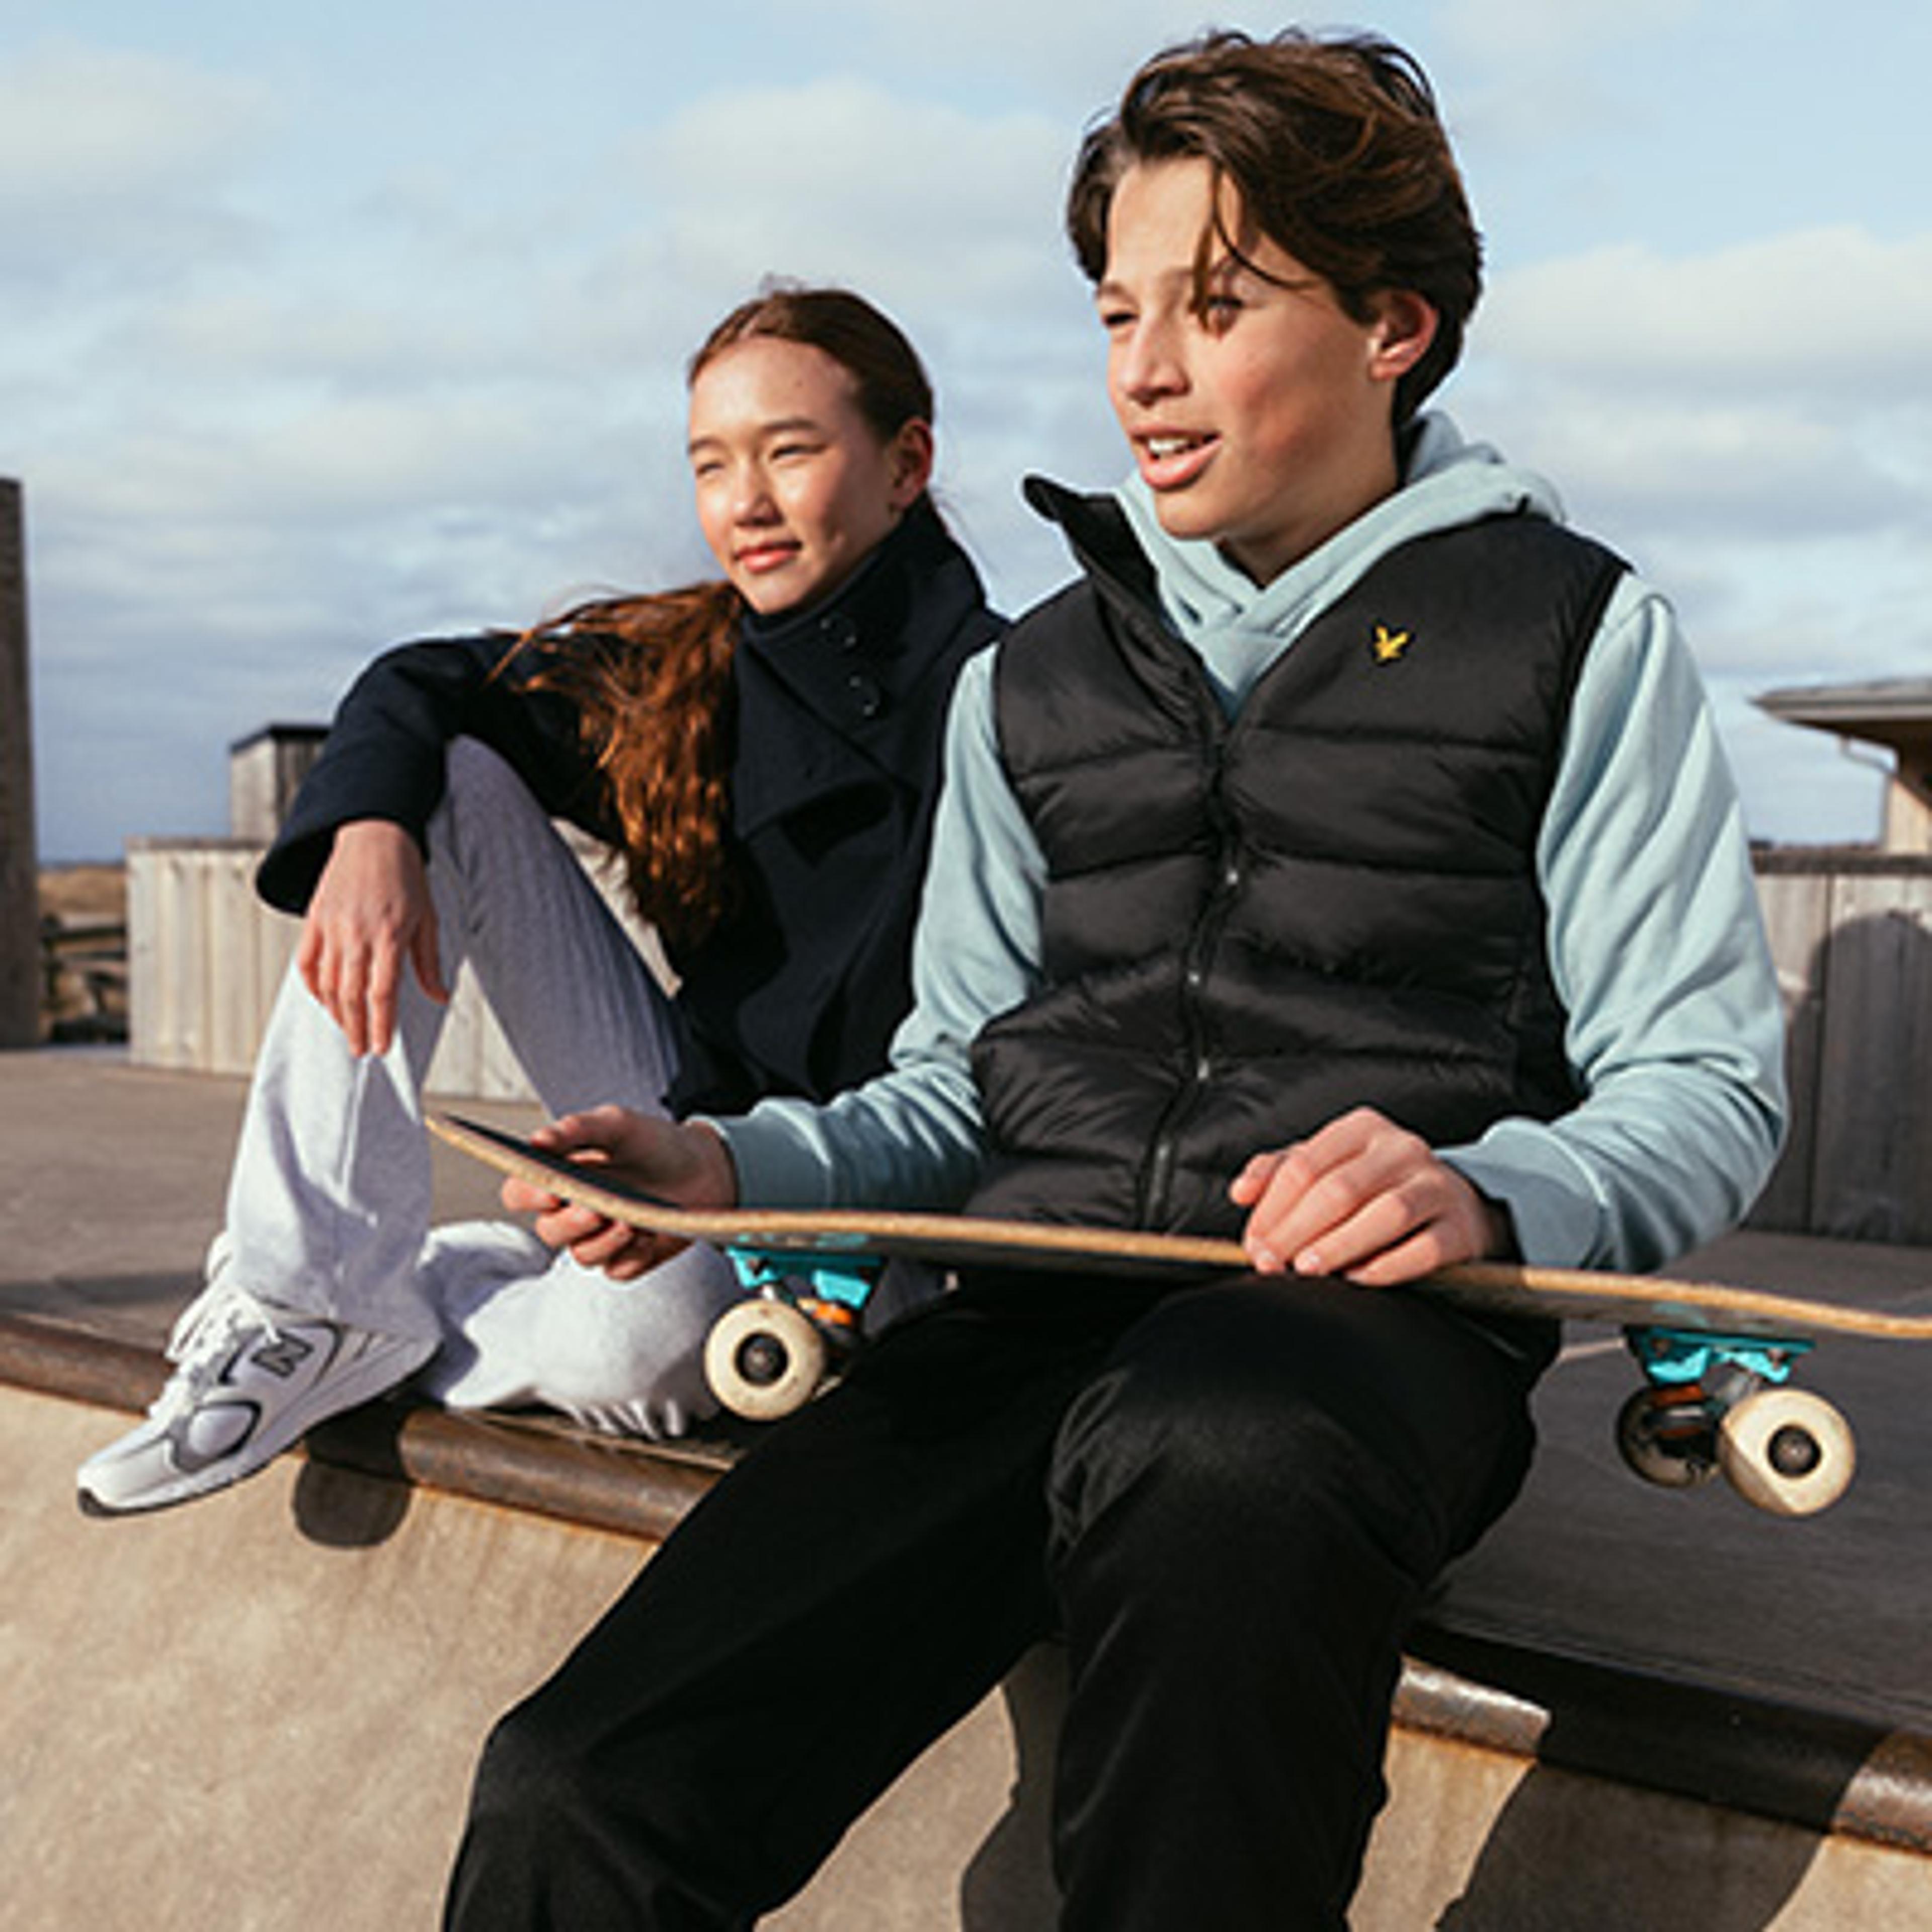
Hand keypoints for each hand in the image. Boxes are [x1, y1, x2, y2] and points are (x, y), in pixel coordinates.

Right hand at [297, 819, 448, 1056]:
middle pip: (351, 995)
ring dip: (336, 1013)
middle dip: (356, 1028)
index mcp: (389, 935)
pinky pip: (306, 962)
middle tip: (362, 1050)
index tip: (382, 1048)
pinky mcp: (314, 919)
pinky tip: (324, 1001)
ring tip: (348, 1031)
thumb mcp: (427, 917)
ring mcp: (331, 927)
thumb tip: (440, 997)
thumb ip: (428, 961)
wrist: (373, 835)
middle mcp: (357, 934)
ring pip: (327, 984)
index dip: (382, 1025)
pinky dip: (313, 987)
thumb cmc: (406, 876)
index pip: (382, 993)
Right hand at [504, 1105, 738, 1281]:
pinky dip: (633, 1255)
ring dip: (607, 1241)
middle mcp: (573, 1211)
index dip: (527, 1197)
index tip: (550, 1192)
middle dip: (571, 1224)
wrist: (705, 1166)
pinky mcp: (628, 1258)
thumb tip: (535, 1142)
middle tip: (597, 1209)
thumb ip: (576, 1129)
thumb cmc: (653, 1142)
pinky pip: (618, 1270)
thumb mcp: (617, 1124)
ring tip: (634, 1220)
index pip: (520, 1193)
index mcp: (560, 1176)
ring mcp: (600, 1238)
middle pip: (549, 1232)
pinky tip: (651, 1234)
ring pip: (583, 1256)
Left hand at [1228, 1106, 1509, 1286]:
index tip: (1254, 1243)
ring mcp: (1437, 1186)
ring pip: (1385, 1213)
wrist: (1454, 1205)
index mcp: (1362, 1129)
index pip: (1304, 1165)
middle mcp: (1402, 1149)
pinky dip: (1389, 1266)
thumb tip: (1241, 1191)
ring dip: (1340, 1244)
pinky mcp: (1462, 1228)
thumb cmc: (1376, 1187)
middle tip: (1272, 1263)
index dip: (1272, 1207)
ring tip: (1308, 1269)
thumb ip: (1280, 1173)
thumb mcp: (1329, 1167)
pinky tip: (1358, 1279)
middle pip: (1339, 1189)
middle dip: (1297, 1230)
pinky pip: (1425, 1248)